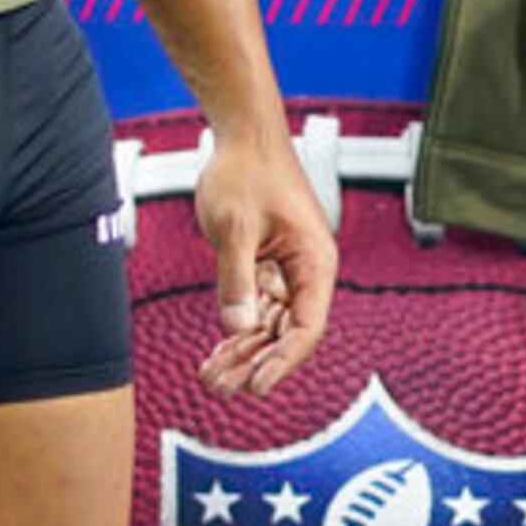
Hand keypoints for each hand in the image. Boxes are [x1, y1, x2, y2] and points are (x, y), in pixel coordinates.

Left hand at [189, 128, 339, 398]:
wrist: (242, 135)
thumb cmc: (246, 171)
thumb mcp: (235, 228)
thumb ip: (237, 279)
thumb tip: (239, 327)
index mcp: (315, 262)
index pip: (307, 328)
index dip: (283, 362)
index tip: (257, 387)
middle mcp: (307, 271)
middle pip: (286, 334)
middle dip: (255, 364)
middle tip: (220, 390)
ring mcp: (287, 269)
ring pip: (269, 326)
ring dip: (243, 353)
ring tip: (210, 379)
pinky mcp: (267, 264)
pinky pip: (257, 308)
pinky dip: (237, 331)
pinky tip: (217, 354)